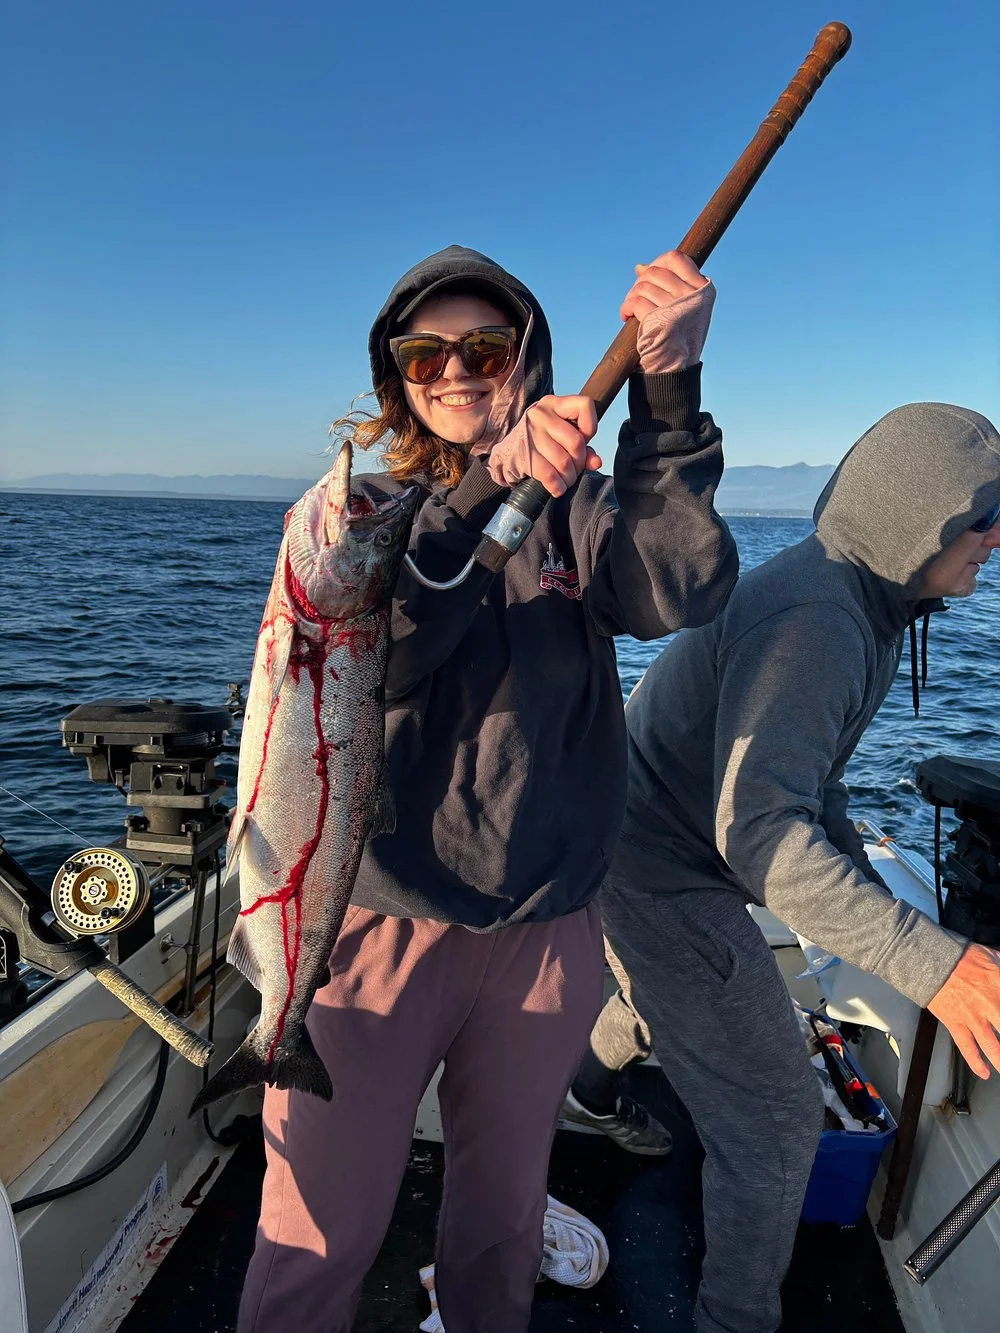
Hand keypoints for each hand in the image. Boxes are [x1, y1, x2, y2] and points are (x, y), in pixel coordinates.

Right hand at [487, 394, 600, 496]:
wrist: (506, 454)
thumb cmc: (540, 444)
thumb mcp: (562, 438)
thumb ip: (583, 447)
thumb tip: (596, 462)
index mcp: (555, 404)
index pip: (585, 406)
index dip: (590, 428)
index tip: (584, 440)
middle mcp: (541, 414)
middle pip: (575, 442)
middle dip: (579, 463)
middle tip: (575, 469)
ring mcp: (530, 433)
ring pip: (563, 462)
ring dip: (569, 478)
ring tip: (566, 480)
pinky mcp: (522, 453)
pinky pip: (548, 474)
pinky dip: (557, 486)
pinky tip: (557, 488)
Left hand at [620, 249, 715, 373]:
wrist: (676, 373)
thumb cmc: (678, 340)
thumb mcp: (683, 310)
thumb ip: (668, 286)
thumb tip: (639, 267)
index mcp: (704, 290)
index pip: (676, 259)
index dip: (656, 263)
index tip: (646, 276)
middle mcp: (694, 297)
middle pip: (655, 271)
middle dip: (639, 283)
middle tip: (635, 299)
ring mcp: (679, 309)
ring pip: (643, 286)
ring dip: (631, 297)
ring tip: (631, 311)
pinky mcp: (661, 322)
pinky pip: (636, 302)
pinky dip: (626, 308)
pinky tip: (626, 316)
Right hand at [927, 942, 999, 1076]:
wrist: (928, 959)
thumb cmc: (957, 956)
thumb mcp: (990, 955)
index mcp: (999, 984)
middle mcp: (990, 1004)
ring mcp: (973, 1016)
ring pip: (994, 1047)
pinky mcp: (956, 1023)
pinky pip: (967, 1048)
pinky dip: (976, 1063)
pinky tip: (984, 1072)